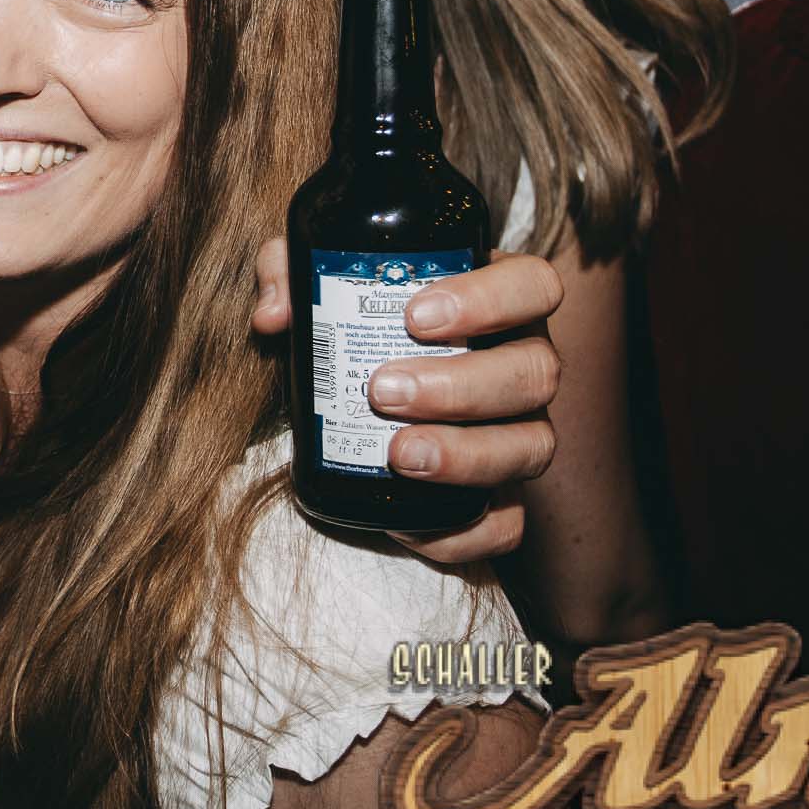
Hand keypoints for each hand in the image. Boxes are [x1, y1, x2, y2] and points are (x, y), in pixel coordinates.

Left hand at [252, 239, 560, 563]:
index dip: (491, 298)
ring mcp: (519, 430)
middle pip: (534, 372)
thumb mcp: (318, 284)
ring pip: (532, 446)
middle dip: (461, 385)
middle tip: (384, 392)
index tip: (415, 317)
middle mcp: (521, 364)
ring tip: (399, 454)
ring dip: (469, 454)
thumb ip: (290, 276)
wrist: (356, 394)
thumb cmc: (351, 324)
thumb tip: (273, 316)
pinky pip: (508, 523)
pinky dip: (465, 532)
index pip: (532, 285)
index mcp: (497, 302)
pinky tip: (407, 525)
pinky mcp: (502, 494)